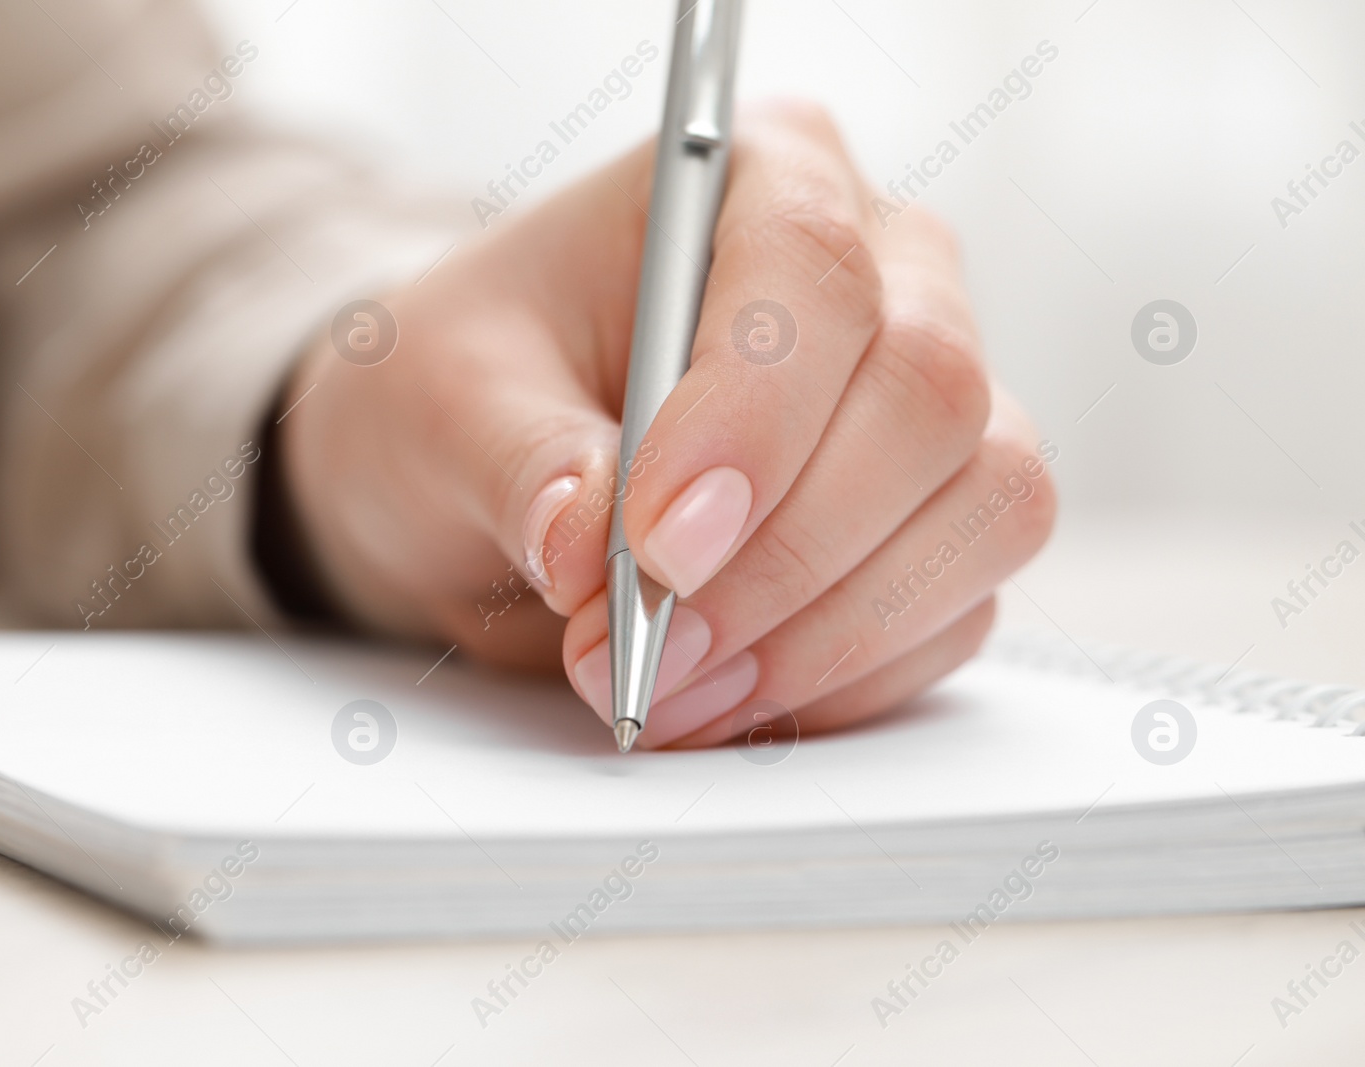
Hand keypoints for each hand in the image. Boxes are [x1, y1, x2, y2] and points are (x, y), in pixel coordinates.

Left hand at [281, 101, 1054, 747]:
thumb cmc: (464, 389)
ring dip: (828, 630)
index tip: (657, 544)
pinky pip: (959, 608)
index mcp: (758, 178)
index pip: (813, 269)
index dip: (753, 417)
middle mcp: (881, 273)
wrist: (481, 467)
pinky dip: (848, 677)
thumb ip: (518, 461)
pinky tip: (726, 696)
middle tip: (648, 649)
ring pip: (985, 506)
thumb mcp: (442, 402)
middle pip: (929, 395)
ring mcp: (926, 404)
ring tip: (671, 687)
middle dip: (787, 553)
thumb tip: (589, 544)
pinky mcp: (937, 522)